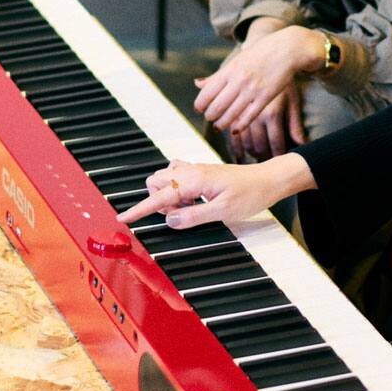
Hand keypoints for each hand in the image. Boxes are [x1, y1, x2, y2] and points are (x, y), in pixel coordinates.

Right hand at [119, 154, 313, 229]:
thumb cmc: (250, 194)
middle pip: (155, 182)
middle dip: (158, 201)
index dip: (139, 209)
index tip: (123, 218)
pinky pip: (176, 177)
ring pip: (164, 179)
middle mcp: (190, 171)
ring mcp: (194, 170)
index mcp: (194, 180)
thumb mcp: (223, 211)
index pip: (159, 196)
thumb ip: (194, 216)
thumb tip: (170, 220)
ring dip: (168, 196)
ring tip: (188, 209)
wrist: (267, 180)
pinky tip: (192, 201)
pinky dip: (176, 191)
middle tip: (179, 215)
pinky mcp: (200, 173)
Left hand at [194, 26, 318, 133]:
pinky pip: (249, 116)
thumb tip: (197, 83)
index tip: (200, 109)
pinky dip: (240, 125)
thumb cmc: (259, 54)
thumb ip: (217, 75)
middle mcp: (238, 80)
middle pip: (216, 106)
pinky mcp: (266, 97)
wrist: (286, 48)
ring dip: (222, 124)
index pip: (207, 93)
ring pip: (231, 114)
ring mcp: (252, 89)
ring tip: (219, 127)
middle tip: (210, 119)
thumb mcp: (236, 61)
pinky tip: (235, 130)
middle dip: (210, 117)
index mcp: (229, 70)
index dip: (200, 105)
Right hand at [229, 83, 305, 160]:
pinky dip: (235, 146)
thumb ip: (294, 124)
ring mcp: (242, 112)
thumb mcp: (292, 101)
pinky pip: (231, 133)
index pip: (275, 143)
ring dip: (249, 153)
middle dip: (263, 158)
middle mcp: (255, 114)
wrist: (268, 56)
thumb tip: (302, 143)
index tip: (280, 162)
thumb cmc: (283, 82)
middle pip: (258, 146)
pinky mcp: (231, 107)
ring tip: (255, 159)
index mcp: (272, 113)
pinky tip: (239, 153)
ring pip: (243, 142)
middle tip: (267, 164)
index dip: (277, 155)